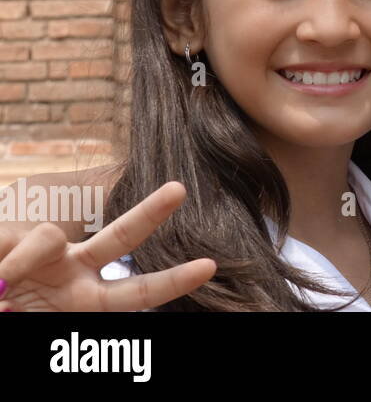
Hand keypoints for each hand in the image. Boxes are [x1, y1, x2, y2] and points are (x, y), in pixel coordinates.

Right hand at [0, 181, 216, 311]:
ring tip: (2, 292)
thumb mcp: (34, 322)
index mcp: (88, 299)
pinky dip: (3, 266)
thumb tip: (9, 297)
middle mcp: (75, 269)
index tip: (210, 266)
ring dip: (16, 268)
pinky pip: (12, 244)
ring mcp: (47, 250)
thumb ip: (33, 313)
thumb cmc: (13, 311)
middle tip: (180, 188)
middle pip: (121, 237)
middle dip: (150, 212)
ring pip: (48, 235)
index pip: (139, 293)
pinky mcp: (12, 233)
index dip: (173, 281)